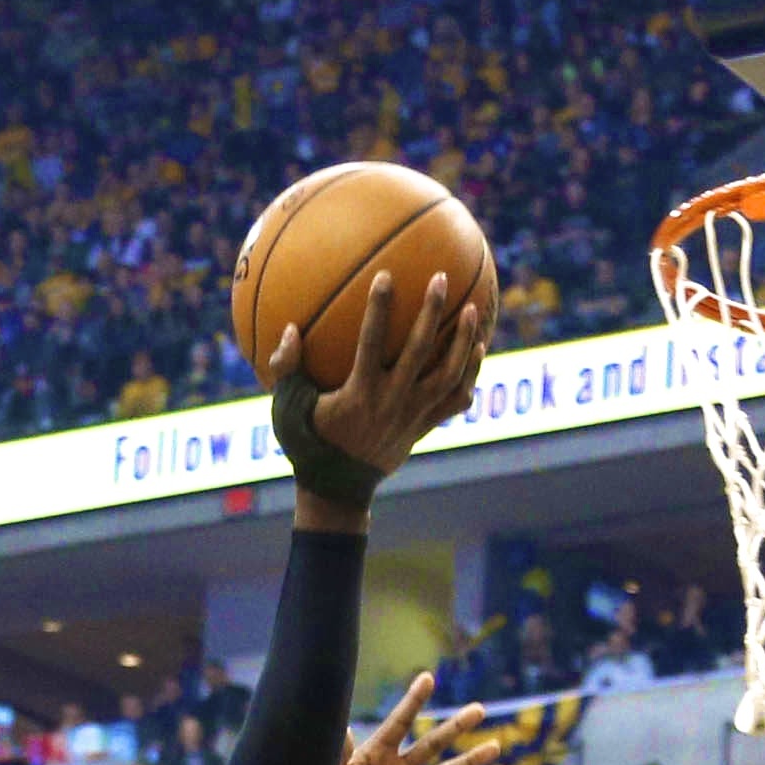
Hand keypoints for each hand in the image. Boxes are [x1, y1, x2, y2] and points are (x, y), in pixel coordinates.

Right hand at [256, 269, 490, 497]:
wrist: (338, 489)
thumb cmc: (310, 444)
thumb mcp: (287, 410)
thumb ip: (286, 370)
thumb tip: (289, 331)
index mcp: (359, 393)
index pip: (371, 343)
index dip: (379, 309)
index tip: (386, 275)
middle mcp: (391, 401)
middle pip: (419, 351)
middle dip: (431, 312)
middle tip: (441, 277)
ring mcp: (413, 415)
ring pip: (447, 375)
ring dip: (462, 341)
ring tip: (472, 309)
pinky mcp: (424, 426)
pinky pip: (455, 400)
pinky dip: (469, 375)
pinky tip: (478, 349)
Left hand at [324, 673, 496, 764]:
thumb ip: (339, 753)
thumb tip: (340, 726)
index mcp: (376, 754)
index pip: (400, 722)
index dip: (413, 702)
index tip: (427, 678)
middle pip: (432, 743)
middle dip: (456, 726)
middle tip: (479, 709)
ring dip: (470, 760)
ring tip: (495, 746)